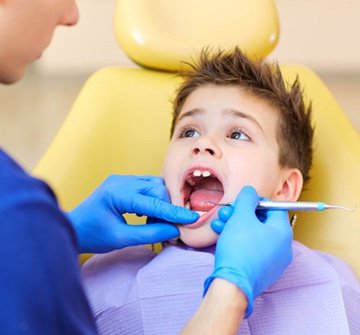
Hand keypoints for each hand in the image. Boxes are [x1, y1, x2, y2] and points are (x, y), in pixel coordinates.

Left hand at [68, 175, 197, 252]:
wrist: (73, 227)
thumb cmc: (92, 235)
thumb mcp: (121, 239)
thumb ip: (149, 234)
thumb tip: (174, 231)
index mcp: (117, 193)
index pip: (153, 201)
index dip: (173, 211)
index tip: (192, 218)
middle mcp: (121, 181)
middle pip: (157, 188)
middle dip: (167, 206)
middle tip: (170, 228)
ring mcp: (122, 179)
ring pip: (154, 185)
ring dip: (161, 202)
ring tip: (156, 222)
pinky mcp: (124, 182)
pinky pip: (147, 187)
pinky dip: (153, 200)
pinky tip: (147, 215)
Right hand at [205, 186, 292, 316]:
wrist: (232, 283)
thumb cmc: (240, 247)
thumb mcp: (242, 216)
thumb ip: (247, 199)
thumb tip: (251, 191)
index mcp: (283, 232)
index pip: (274, 208)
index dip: (256, 201)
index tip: (241, 201)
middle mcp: (282, 247)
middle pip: (262, 221)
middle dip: (240, 214)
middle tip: (226, 212)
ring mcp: (272, 261)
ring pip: (253, 235)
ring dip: (235, 225)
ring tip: (218, 223)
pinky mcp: (261, 270)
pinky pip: (250, 248)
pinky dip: (237, 239)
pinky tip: (220, 234)